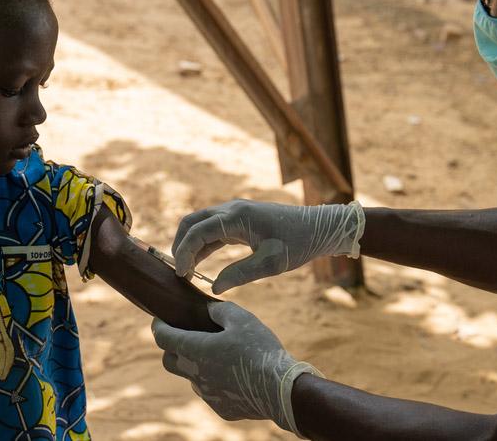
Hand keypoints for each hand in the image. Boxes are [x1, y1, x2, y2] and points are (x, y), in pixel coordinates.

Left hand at [152, 301, 320, 435]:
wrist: (281, 390)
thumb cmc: (260, 350)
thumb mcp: (243, 319)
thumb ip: (220, 310)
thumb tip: (208, 309)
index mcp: (196, 350)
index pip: (163, 338)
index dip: (157, 327)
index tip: (157, 320)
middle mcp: (195, 375)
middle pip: (168, 361)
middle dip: (170, 348)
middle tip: (183, 337)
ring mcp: (207, 395)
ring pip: (191, 378)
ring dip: (196, 366)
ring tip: (217, 355)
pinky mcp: (220, 408)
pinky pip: (211, 392)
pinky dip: (215, 381)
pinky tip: (234, 375)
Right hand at [173, 200, 364, 293]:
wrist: (318, 228)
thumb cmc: (297, 243)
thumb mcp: (271, 263)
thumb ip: (241, 274)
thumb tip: (214, 287)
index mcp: (237, 217)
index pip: (197, 231)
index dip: (184, 252)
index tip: (181, 274)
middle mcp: (231, 209)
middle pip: (192, 222)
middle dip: (180, 245)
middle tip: (178, 272)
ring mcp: (235, 212)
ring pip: (200, 224)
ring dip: (190, 244)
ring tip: (186, 270)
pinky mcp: (240, 219)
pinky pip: (213, 229)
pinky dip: (202, 243)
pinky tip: (200, 263)